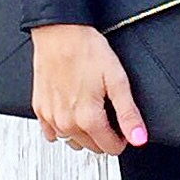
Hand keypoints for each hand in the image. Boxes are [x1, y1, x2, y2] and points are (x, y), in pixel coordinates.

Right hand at [31, 24, 148, 154]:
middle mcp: (67, 123)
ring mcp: (51, 118)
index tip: (122, 125)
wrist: (59, 32)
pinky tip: (69, 111)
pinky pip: (52, 132)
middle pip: (92, 147)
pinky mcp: (40, 109)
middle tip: (108, 113)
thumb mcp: (117, 80)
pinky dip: (62, 128)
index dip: (122, 138)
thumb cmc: (86, 50)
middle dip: (104, 135)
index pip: (110, 147)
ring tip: (89, 110)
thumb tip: (139, 138)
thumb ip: (128, 114)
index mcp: (88, 119)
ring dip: (84, 134)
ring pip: (73, 141)